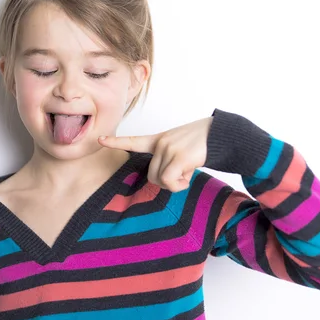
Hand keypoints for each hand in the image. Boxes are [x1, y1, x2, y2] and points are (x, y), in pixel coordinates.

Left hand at [98, 116, 212, 191]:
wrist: (219, 135)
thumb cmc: (200, 144)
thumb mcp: (179, 148)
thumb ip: (167, 159)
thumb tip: (164, 179)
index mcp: (158, 140)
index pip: (133, 141)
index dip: (116, 142)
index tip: (100, 139)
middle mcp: (160, 143)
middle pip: (151, 175)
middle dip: (166, 181)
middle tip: (182, 172)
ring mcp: (168, 148)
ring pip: (161, 180)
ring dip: (176, 182)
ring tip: (188, 169)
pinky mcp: (178, 156)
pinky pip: (170, 181)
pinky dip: (180, 185)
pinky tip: (189, 174)